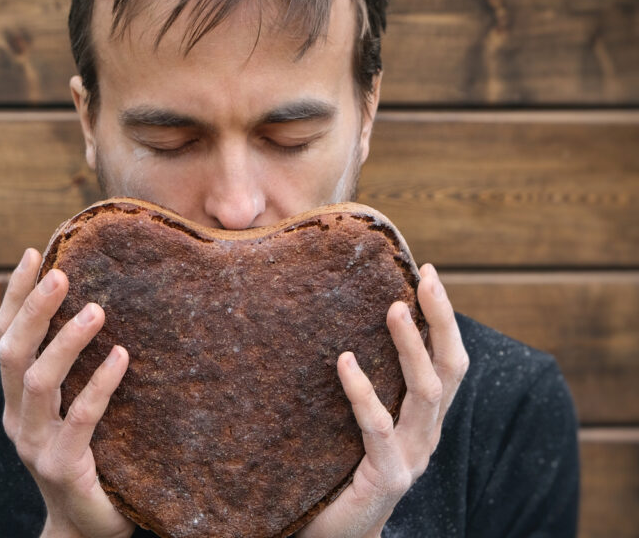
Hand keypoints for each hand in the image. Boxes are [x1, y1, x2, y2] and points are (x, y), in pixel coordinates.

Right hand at [0, 248, 134, 537]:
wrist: (86, 528)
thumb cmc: (87, 459)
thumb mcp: (68, 410)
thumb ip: (72, 370)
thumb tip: (97, 305)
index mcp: (13, 399)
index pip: (3, 336)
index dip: (14, 295)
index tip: (34, 253)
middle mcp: (15, 417)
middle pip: (11, 353)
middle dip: (33, 309)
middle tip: (61, 272)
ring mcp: (35, 444)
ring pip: (39, 382)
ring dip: (65, 341)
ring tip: (96, 309)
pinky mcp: (62, 467)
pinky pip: (81, 419)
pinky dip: (99, 385)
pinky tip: (122, 357)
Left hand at [298, 263, 469, 537]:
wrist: (335, 535)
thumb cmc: (339, 472)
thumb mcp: (357, 423)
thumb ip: (363, 384)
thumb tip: (339, 326)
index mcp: (423, 418)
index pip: (447, 360)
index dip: (442, 317)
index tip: (426, 273)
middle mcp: (426, 434)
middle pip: (449, 369)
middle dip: (441, 320)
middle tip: (425, 278)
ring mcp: (411, 457)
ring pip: (424, 393)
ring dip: (411, 347)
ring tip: (393, 308)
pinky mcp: (387, 478)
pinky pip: (377, 429)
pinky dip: (362, 392)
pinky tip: (344, 362)